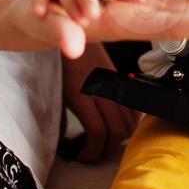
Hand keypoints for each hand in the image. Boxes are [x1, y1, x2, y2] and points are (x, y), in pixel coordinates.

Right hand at [8, 0, 188, 58]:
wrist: (34, 20)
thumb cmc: (39, 21)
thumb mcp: (44, 23)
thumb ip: (58, 31)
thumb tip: (70, 44)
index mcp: (128, 21)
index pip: (176, 25)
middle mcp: (142, 18)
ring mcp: (143, 13)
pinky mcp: (140, 6)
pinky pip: (178, 8)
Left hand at [61, 43, 140, 162]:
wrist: (73, 32)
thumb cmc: (60, 63)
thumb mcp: (54, 91)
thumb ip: (59, 117)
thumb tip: (63, 140)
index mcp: (81, 93)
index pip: (98, 131)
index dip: (92, 151)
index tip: (82, 156)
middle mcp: (101, 89)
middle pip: (116, 132)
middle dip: (104, 149)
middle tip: (92, 152)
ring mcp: (114, 85)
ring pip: (128, 123)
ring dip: (117, 138)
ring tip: (103, 140)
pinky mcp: (120, 81)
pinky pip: (134, 108)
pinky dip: (129, 122)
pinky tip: (115, 124)